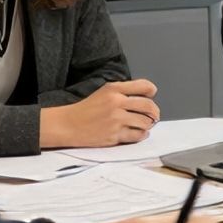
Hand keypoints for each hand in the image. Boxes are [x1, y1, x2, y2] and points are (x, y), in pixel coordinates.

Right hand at [39, 79, 159, 148]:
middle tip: (154, 115)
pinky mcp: (114, 135)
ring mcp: (116, 120)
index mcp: (113, 89)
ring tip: (144, 124)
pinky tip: (138, 132)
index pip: (143, 86)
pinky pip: (137, 135)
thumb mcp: (104, 91)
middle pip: (148, 106)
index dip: (151, 91)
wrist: (68, 125)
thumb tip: (149, 94)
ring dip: (148, 124)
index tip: (152, 95)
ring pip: (145, 122)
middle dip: (154, 112)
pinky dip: (141, 134)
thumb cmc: (87, 108)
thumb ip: (124, 90)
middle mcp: (116, 103)